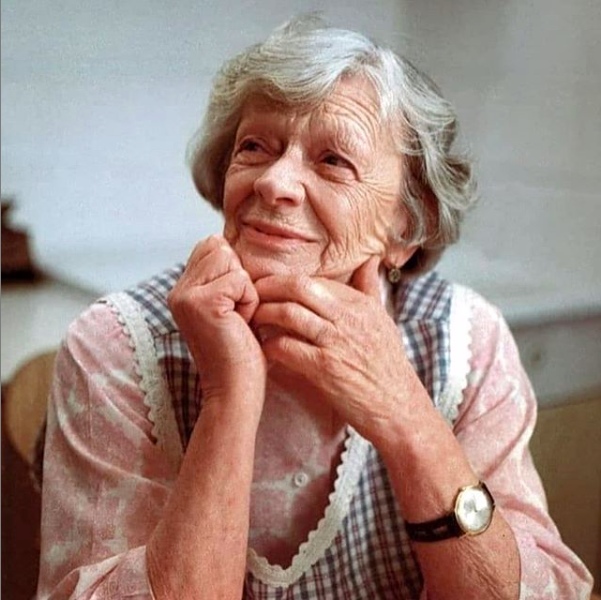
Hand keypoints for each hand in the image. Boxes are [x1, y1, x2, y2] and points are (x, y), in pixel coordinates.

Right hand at [168, 235, 265, 394]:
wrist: (234, 390)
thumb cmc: (240, 352)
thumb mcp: (229, 307)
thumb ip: (222, 276)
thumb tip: (226, 241)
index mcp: (182, 290)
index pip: (211, 246)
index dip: (233, 270)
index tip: (232, 306)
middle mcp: (178, 290)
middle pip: (220, 247)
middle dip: (240, 279)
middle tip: (235, 315)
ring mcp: (186, 296)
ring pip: (230, 260)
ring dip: (245, 290)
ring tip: (237, 320)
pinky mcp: (202, 303)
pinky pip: (240, 280)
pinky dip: (249, 302)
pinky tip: (240, 325)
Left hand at [252, 257, 422, 444]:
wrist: (399, 408)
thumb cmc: (389, 366)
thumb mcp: (384, 321)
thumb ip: (370, 290)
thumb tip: (369, 260)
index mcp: (360, 304)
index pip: (315, 279)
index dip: (286, 280)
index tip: (270, 286)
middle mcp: (348, 318)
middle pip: (298, 286)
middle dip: (269, 287)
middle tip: (252, 294)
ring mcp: (336, 342)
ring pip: (288, 313)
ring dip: (264, 314)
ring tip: (253, 318)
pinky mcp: (324, 368)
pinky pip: (287, 347)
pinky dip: (270, 345)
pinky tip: (264, 348)